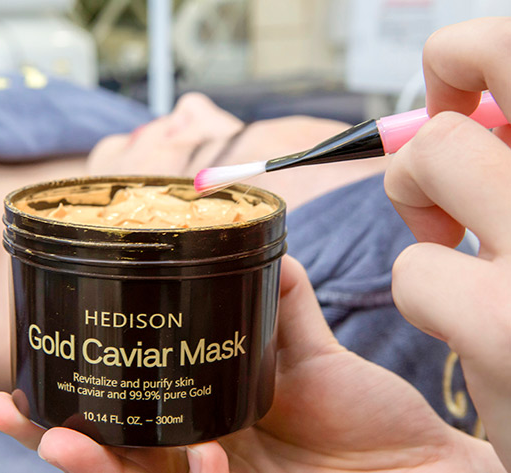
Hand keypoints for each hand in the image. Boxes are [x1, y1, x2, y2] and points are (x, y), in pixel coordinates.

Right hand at [0, 255, 500, 471]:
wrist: (417, 466)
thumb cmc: (362, 416)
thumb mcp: (312, 356)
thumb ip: (284, 304)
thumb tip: (268, 244)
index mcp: (201, 417)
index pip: (125, 409)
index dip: (73, 397)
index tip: (20, 378)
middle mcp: (197, 456)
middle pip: (111, 450)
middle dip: (53, 435)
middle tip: (8, 410)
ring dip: (96, 465)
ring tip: (61, 443)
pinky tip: (201, 457)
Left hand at [384, 17, 510, 470]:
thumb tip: (476, 103)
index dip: (474, 55)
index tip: (463, 96)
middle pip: (489, 64)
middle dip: (435, 122)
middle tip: (437, 170)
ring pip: (431, 154)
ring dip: (417, 200)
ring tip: (454, 247)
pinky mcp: (510, 327)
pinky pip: (415, 267)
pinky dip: (423, 293)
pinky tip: (471, 327)